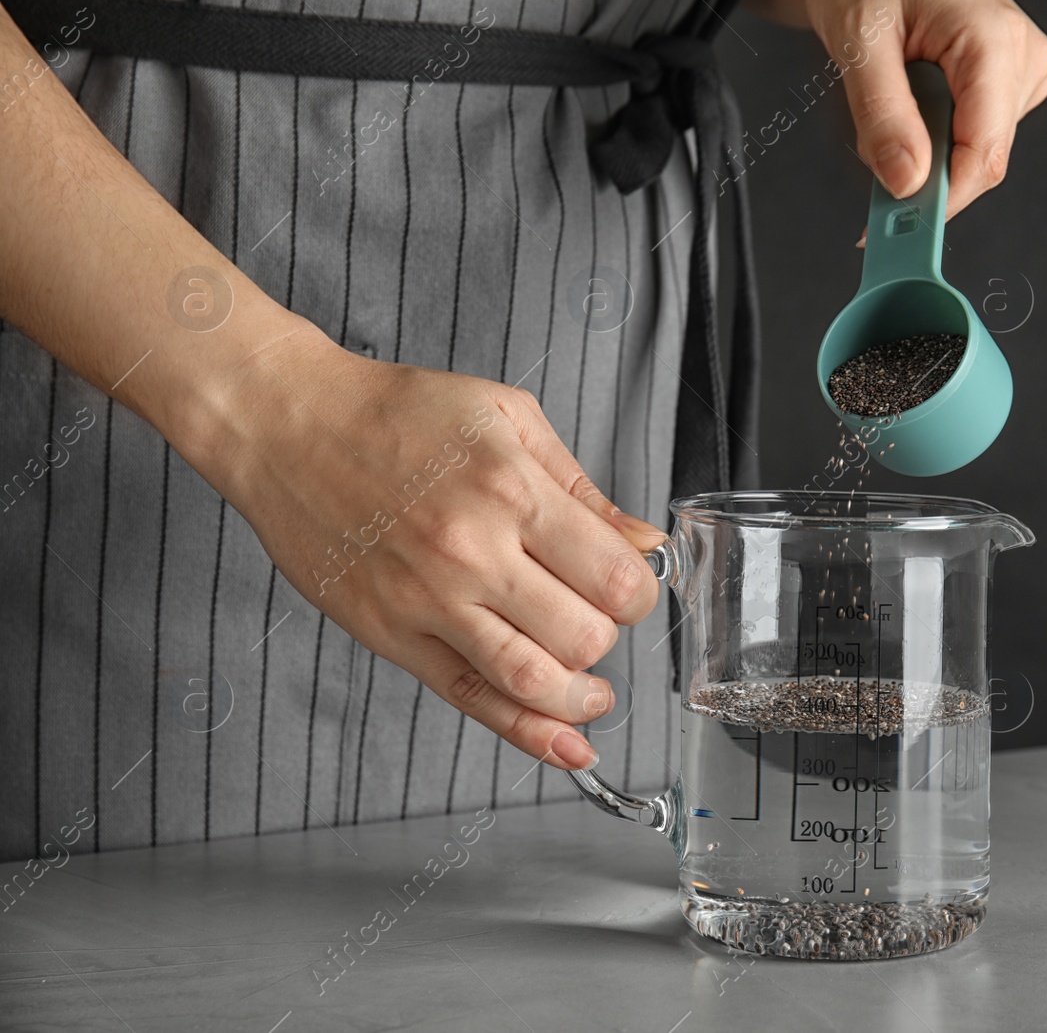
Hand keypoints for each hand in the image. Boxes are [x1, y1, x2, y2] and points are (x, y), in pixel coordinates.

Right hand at [199, 324, 664, 771]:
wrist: (289, 425)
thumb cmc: (396, 412)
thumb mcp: (508, 417)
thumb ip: (582, 489)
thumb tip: (645, 543)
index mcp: (511, 491)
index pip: (614, 578)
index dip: (640, 593)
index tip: (631, 587)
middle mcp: (472, 552)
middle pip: (582, 636)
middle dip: (609, 638)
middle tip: (596, 619)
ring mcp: (427, 600)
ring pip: (531, 680)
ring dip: (579, 698)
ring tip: (592, 691)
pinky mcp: (390, 634)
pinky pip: (468, 698)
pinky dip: (526, 734)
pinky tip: (566, 747)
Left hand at [756, 0, 1046, 221]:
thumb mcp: (858, 39)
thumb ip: (883, 114)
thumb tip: (906, 181)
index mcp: (994, 40)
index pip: (983, 155)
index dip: (941, 201)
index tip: (895, 230)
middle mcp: (1021, 56)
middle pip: (980, 160)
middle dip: (924, 176)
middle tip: (870, 169)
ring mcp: (1021, 70)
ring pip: (975, 154)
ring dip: (926, 152)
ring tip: (892, 99)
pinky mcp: (1010, 82)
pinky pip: (973, 136)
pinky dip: (935, 137)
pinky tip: (914, 99)